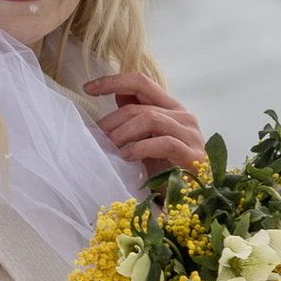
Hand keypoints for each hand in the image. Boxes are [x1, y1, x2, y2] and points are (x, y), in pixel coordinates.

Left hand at [83, 69, 207, 183]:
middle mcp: (183, 116)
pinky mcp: (193, 155)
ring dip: (124, 133)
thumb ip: (137, 116)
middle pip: (141, 106)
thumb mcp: (147, 138)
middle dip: (112, 120)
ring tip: (110, 147)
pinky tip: (127, 157)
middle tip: (96, 136)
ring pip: (151, 119)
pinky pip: (165, 143)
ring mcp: (191, 135)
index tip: (88, 88)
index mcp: (171, 108)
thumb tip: (117, 92)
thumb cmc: (167, 169)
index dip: (113, 81)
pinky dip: (141, 147)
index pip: (141, 83)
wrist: (191, 199)